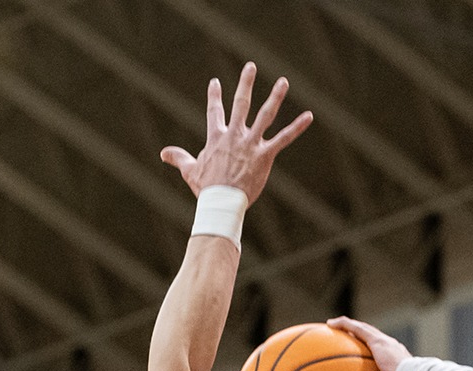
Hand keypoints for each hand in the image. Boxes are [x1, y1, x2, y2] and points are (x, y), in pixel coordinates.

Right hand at [160, 63, 312, 204]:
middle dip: (245, 84)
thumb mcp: (190, 170)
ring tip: (283, 81)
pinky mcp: (265, 155)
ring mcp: (250, 144)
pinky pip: (284, 138)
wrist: (221, 202)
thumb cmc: (206, 188)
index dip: (214, 96)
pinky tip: (308, 116)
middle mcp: (234, 136)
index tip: (215, 82)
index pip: (214, 112)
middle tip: (250, 66)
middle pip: (240, 104)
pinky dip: (297, 127)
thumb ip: (178, 158)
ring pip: (265, 115)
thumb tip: (163, 153)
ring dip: (275, 97)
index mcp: (217, 138)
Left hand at [328, 316, 421, 370]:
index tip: (365, 357)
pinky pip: (357, 329)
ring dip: (348, 326)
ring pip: (363, 329)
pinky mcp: (378, 341)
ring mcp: (385, 343)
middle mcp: (392, 348)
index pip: (384, 355)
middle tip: (345, 339)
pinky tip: (330, 324)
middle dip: (359, 337)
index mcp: (399, 361)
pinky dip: (344, 325)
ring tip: (333, 325)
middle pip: (372, 338)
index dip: (374, 353)